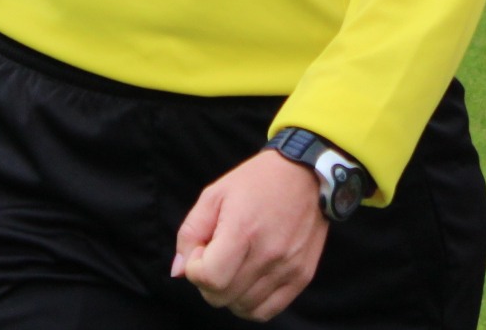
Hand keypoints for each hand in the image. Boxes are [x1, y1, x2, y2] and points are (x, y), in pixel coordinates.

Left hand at [172, 149, 328, 321]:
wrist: (305, 174)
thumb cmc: (255, 182)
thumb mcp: (215, 194)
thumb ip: (190, 232)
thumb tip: (180, 271)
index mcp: (243, 230)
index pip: (210, 278)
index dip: (196, 269)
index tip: (202, 249)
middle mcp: (268, 253)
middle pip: (222, 297)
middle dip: (209, 281)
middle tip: (216, 256)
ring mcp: (287, 268)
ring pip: (242, 307)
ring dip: (230, 292)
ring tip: (235, 264)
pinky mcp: (301, 276)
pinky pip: (266, 311)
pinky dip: (250, 304)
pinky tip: (249, 281)